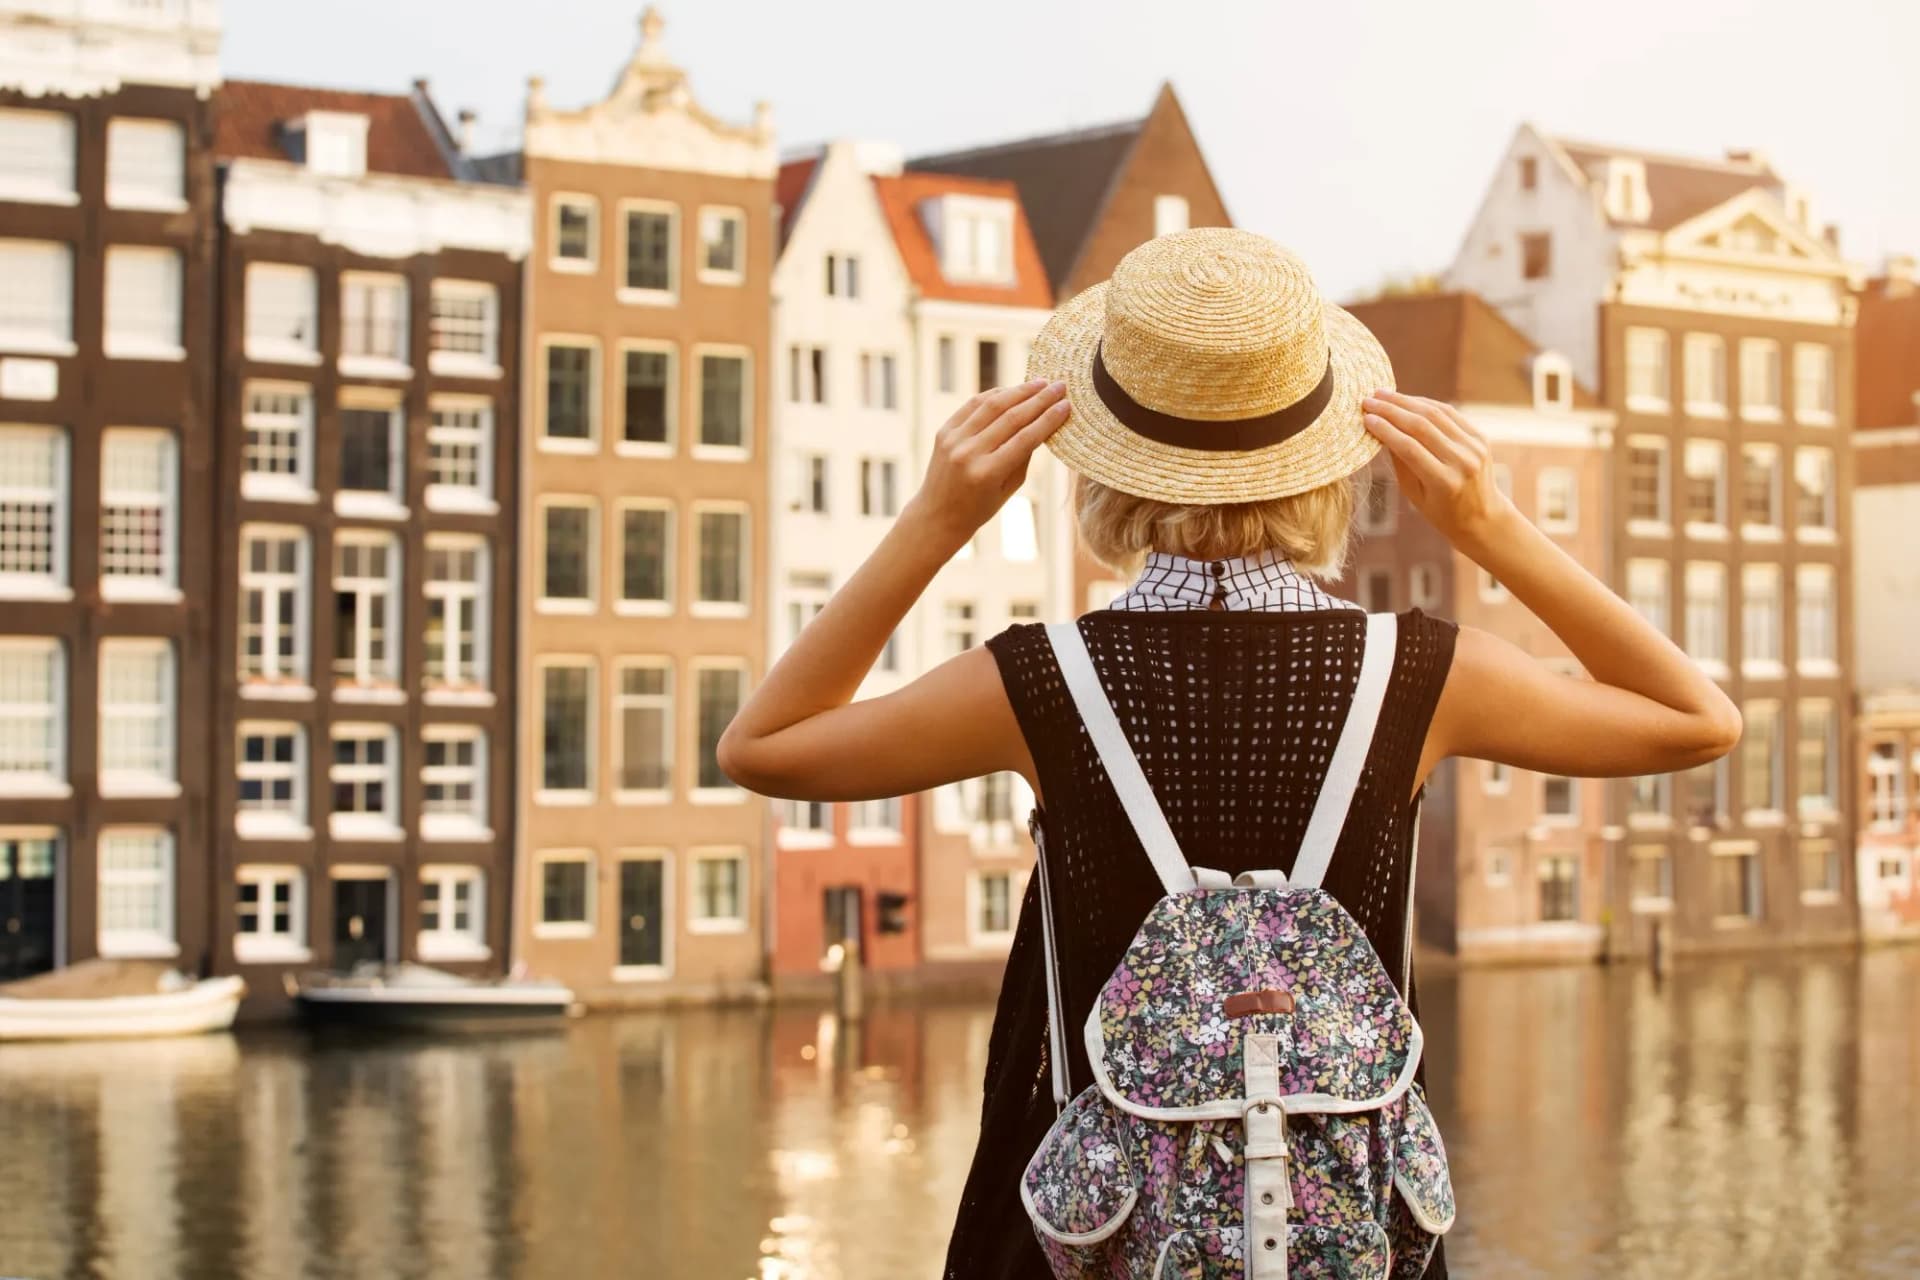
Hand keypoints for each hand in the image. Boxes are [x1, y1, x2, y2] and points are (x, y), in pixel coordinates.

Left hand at [906, 379, 1070, 547]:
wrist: (937, 515)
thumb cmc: (979, 508)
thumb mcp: (1009, 489)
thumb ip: (1024, 456)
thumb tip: (1042, 422)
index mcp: (987, 473)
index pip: (1025, 438)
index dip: (1048, 419)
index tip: (1066, 405)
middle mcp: (968, 453)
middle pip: (1011, 417)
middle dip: (1039, 399)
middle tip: (1060, 386)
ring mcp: (953, 440)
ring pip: (991, 405)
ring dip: (1019, 391)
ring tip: (1040, 383)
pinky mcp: (943, 432)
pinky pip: (972, 405)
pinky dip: (994, 394)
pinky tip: (1012, 390)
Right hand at [1360, 391, 1516, 554]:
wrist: (1483, 517)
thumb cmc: (1441, 512)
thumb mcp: (1414, 494)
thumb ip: (1400, 462)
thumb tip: (1380, 430)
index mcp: (1444, 482)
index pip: (1409, 448)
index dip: (1385, 430)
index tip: (1366, 418)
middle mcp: (1462, 461)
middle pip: (1421, 426)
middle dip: (1391, 410)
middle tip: (1369, 400)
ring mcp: (1474, 447)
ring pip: (1436, 414)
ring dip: (1406, 401)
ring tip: (1383, 395)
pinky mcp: (1480, 437)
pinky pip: (1450, 414)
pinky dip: (1427, 404)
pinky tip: (1408, 400)